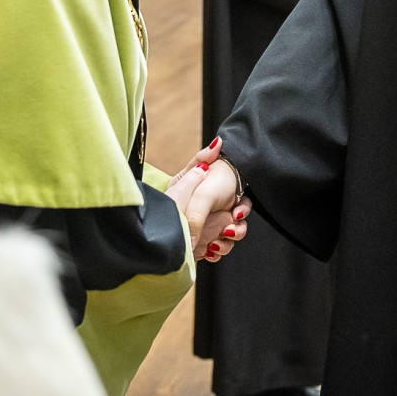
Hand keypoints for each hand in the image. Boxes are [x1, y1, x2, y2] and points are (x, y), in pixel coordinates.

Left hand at [164, 138, 250, 261]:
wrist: (154, 224)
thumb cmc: (172, 195)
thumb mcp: (187, 175)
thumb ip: (202, 159)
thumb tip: (218, 142)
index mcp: (215, 197)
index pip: (239, 201)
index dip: (242, 208)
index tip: (235, 212)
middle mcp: (215, 212)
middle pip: (238, 223)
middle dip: (238, 229)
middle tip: (229, 230)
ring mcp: (209, 229)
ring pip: (230, 239)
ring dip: (227, 243)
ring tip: (215, 245)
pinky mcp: (202, 244)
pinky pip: (217, 251)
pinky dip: (215, 253)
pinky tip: (208, 252)